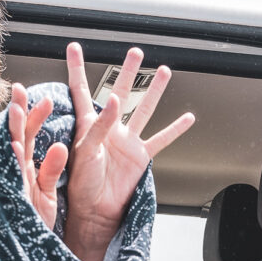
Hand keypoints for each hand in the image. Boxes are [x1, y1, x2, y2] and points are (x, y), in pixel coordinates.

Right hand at [7, 83, 67, 230]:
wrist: (28, 253)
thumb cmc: (35, 224)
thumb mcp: (47, 193)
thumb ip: (52, 168)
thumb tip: (59, 145)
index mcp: (25, 169)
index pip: (28, 136)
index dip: (34, 116)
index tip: (44, 97)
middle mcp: (17, 173)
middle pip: (17, 137)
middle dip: (18, 113)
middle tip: (21, 89)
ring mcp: (14, 184)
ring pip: (11, 152)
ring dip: (14, 131)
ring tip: (17, 109)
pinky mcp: (14, 198)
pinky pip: (14, 178)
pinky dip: (14, 162)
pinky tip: (16, 146)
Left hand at [63, 43, 195, 260]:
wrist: (95, 212)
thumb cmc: (80, 186)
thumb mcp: (83, 152)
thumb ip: (99, 126)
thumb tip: (113, 102)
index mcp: (88, 126)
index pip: (80, 90)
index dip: (76, 69)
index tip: (74, 48)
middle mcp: (109, 130)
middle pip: (120, 93)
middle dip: (127, 72)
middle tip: (135, 53)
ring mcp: (127, 142)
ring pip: (143, 110)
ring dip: (154, 91)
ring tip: (164, 72)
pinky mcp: (141, 157)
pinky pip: (161, 139)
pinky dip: (175, 129)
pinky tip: (187, 118)